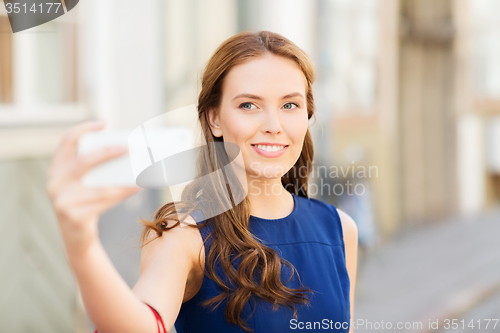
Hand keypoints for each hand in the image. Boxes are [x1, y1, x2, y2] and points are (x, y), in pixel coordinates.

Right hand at [46, 120, 141, 253]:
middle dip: (106, 153)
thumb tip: (128, 154)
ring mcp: (62, 201)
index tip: (104, 124)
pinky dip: (122, 193)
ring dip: (123, 180)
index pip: (66, 142)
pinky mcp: (74, 216)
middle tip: (127, 147)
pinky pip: (104, 202)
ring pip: (99, 188)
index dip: (83, 129)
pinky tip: (137, 187)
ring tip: (142, 172)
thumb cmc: (86, 203)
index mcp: (57, 169)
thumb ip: (97, 169)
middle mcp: (55, 183)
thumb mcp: (85, 183)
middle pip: (83, 162)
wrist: (76, 237)